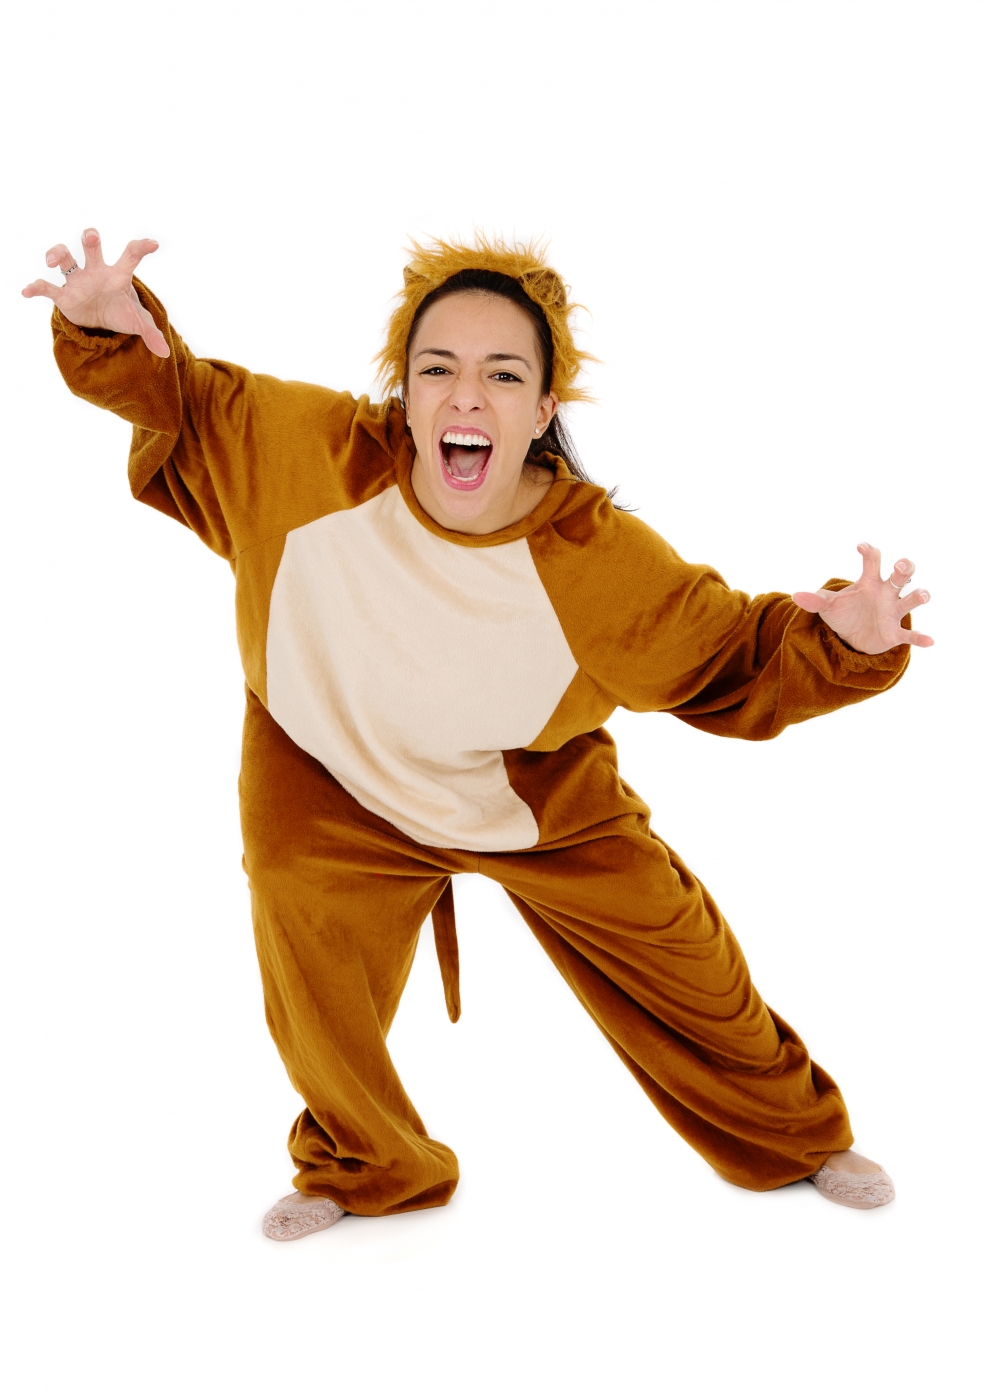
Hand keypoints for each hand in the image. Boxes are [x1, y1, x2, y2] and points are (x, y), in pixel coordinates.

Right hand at [22, 227, 168, 357]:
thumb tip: (165, 352)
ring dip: (57, 253)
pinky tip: (26, 291)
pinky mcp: (64, 295)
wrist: (102, 319)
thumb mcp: (139, 323)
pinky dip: (36, 288)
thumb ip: (152, 334)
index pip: (130, 256)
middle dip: (90, 238)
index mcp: (118, 275)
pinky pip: (47, 288)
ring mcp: (79, 281)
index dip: (141, 248)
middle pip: (92, 248)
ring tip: (51, 261)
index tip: (153, 245)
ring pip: (66, 258)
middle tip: (90, 236)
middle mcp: (96, 271)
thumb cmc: (122, 311)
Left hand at [792, 542, 933, 653]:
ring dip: (919, 596)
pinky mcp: (895, 633)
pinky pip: (910, 635)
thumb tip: (795, 596)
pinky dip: (920, 638)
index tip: (861, 547)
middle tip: (900, 565)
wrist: (851, 638)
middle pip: (900, 576)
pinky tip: (930, 640)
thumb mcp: (827, 606)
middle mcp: (885, 593)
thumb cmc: (844, 614)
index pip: (873, 561)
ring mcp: (893, 612)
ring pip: (911, 599)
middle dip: (904, 568)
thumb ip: (814, 599)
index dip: (869, 552)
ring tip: (922, 595)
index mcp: (869, 583)